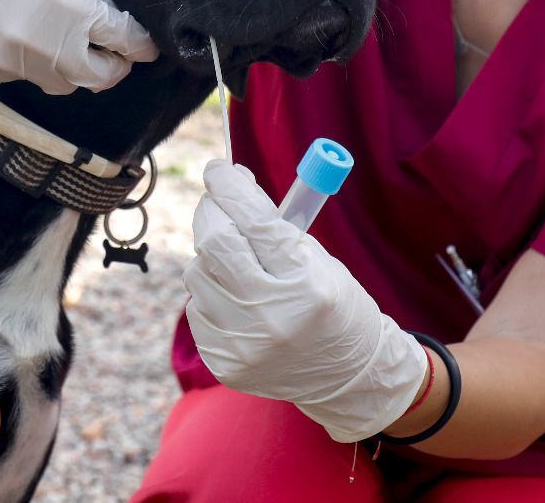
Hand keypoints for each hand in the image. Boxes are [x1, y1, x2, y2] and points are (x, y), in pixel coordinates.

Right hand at [0, 0, 158, 94]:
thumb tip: (124, 23)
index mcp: (66, 7)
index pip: (123, 40)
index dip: (142, 44)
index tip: (148, 45)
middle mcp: (41, 42)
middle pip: (101, 77)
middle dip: (115, 65)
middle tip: (116, 51)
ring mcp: (13, 62)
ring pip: (65, 83)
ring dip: (74, 66)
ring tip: (67, 40)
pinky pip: (28, 78)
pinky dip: (35, 62)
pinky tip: (22, 34)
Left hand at [183, 160, 428, 442]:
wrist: (346, 376)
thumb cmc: (333, 303)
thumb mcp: (317, 258)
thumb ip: (273, 225)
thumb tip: (227, 185)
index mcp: (306, 283)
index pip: (254, 220)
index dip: (229, 187)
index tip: (218, 169)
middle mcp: (273, 316)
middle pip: (215, 243)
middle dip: (211, 211)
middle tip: (218, 201)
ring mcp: (245, 345)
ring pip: (198, 273)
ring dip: (211, 256)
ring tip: (238, 260)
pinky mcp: (226, 363)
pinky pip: (197, 308)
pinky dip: (211, 292)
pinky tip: (236, 298)